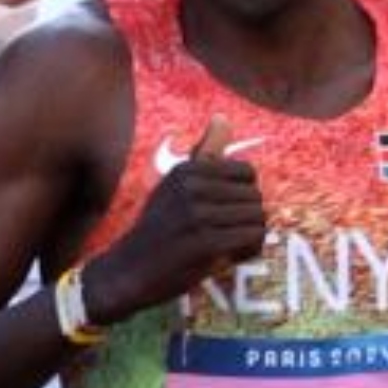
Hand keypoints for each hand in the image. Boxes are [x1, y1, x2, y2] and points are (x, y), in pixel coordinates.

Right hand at [83, 115, 267, 321]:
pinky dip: (249, 250)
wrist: (129, 270)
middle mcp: (193, 188)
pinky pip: (253, 238)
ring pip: (258, 218)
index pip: (247, 172)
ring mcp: (199, 216)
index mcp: (188, 170)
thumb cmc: (157, 227)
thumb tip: (223, 117)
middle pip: (255, 197)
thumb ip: (204, 153)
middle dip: (248, 218)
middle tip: (227, 235)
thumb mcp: (174, 184)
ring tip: (229, 246)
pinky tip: (231, 258)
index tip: (225, 212)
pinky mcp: (206, 244)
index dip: (243, 195)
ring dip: (250, 236)